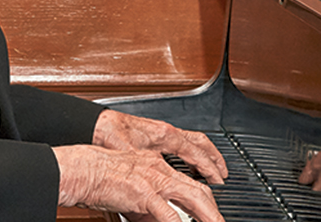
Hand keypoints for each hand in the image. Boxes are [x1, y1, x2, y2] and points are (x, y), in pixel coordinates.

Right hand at [53, 144, 222, 221]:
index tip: (211, 212)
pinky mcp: (145, 194)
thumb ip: (146, 200)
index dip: (205, 198)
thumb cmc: (98, 175)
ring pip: (195, 198)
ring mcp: (154, 181)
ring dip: (209, 217)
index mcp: (156, 165)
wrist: (82, 169)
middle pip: (199, 190)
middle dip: (214, 211)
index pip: (189, 182)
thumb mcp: (129, 184)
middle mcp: (159, 170)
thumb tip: (158, 218)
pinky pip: (170, 215)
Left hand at [92, 110, 228, 184]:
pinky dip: (190, 152)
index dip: (210, 169)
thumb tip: (162, 197)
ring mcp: (162, 130)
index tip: (219, 181)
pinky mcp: (154, 133)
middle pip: (201, 143)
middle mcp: (167, 131)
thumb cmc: (111, 134)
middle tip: (223, 175)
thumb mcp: (133, 158)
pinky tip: (186, 162)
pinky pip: (181, 141)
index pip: (197, 152)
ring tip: (211, 169)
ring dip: (204, 154)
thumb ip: (151, 175)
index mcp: (166, 135)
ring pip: (193, 139)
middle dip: (215, 159)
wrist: (97, 123)